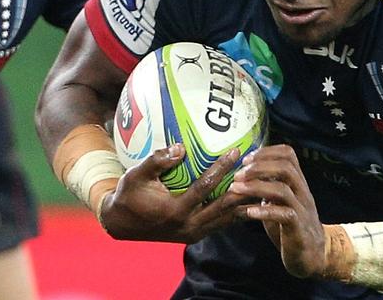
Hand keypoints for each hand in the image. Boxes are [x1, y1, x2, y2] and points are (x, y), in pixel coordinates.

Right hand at [100, 144, 247, 243]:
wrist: (120, 225)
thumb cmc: (128, 196)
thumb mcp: (135, 176)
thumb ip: (157, 161)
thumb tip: (180, 147)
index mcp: (174, 212)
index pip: (205, 187)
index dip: (221, 169)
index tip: (236, 152)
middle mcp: (188, 226)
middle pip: (224, 205)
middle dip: (243, 187)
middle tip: (258, 168)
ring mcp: (194, 234)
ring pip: (227, 218)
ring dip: (244, 201)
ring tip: (262, 182)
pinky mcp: (197, 235)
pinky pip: (222, 223)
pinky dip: (237, 210)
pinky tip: (251, 197)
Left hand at [229, 144, 325, 278]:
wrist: (312, 255)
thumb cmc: (290, 226)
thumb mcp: (278, 203)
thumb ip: (267, 188)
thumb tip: (243, 174)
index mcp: (297, 182)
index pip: (288, 154)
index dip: (267, 152)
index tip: (246, 159)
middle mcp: (302, 192)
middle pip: (286, 167)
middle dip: (259, 167)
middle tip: (239, 173)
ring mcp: (302, 209)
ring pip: (282, 189)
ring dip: (256, 186)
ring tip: (236, 188)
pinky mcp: (299, 229)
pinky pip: (284, 215)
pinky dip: (263, 211)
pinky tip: (247, 212)